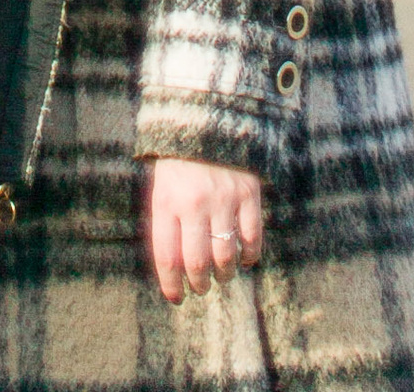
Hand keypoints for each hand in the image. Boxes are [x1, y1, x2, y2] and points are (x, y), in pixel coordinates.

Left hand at [145, 158, 261, 302]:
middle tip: (201, 287)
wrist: (207, 115)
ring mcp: (224, 199)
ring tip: (221, 274)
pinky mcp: (248, 193)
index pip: (167, 258)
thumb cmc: (179, 159)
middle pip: (198, 263)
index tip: (176, 298)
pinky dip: (249, 256)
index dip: (171, 286)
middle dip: (199, 284)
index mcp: (167, 200)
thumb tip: (173, 269)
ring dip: (224, 274)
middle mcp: (194, 203)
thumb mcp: (161, 185)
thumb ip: (166, 222)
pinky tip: (244, 258)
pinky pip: (251, 238)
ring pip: (226, 257)